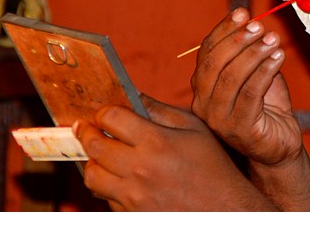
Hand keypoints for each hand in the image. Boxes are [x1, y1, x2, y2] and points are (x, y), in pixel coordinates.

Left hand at [76, 94, 258, 210]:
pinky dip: (108, 185)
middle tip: (85, 127)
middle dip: (86, 132)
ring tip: (101, 154)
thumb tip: (134, 96)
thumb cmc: (213, 167)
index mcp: (157, 142)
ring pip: (92, 175)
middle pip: (95, 146)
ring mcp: (133, 196)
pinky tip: (120, 177)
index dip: (103, 112)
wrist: (224, 210)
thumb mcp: (194, 129)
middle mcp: (140, 169)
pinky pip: (105, 197)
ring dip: (93, 161)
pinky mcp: (131, 215)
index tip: (103, 113)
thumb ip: (161, 110)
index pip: (111, 118)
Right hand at [190, 8, 302, 165]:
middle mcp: (203, 104)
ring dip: (254, 54)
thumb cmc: (266, 106)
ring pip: (231, 78)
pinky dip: (265, 71)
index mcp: (202, 87)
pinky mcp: (239, 130)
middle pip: (214, 63)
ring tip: (273, 40)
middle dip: (237, 40)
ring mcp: (218, 119)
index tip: (243, 12)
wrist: (279, 144)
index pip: (206, 52)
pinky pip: (250, 94)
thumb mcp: (255, 73)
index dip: (224, 29)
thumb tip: (249, 19)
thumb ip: (247, 51)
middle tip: (260, 26)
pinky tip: (278, 57)